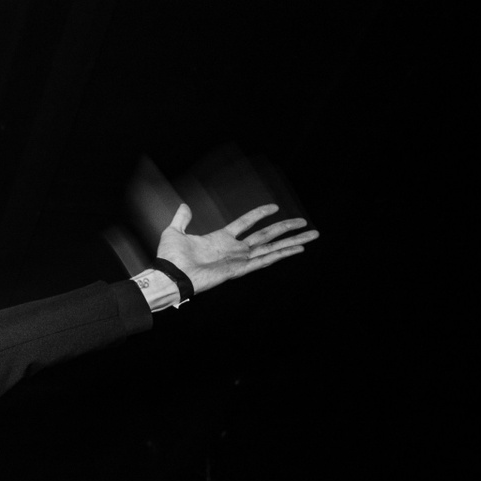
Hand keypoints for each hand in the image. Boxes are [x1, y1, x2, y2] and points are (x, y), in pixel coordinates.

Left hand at [155, 202, 317, 293]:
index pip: (246, 223)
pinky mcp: (239, 270)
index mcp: (221, 239)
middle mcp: (233, 250)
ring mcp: (238, 260)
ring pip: (271, 248)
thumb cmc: (170, 258)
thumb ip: (182, 219)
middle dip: (286, 229)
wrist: (169, 275)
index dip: (259, 214)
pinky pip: (263, 261)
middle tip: (305, 223)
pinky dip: (280, 255)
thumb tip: (184, 206)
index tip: (275, 207)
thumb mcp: (175, 232)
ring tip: (312, 236)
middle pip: (266, 236)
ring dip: (292, 242)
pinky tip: (296, 251)